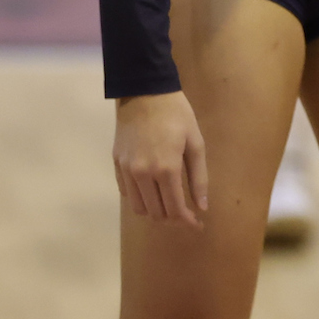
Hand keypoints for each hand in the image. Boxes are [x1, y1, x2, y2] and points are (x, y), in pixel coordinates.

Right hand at [114, 92, 208, 227]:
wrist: (144, 93)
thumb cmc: (177, 116)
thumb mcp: (195, 143)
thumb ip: (199, 178)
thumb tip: (202, 207)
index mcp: (166, 169)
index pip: (175, 208)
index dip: (187, 221)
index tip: (198, 224)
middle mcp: (142, 174)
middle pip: (156, 213)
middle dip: (173, 219)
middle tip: (187, 216)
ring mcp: (126, 170)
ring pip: (139, 208)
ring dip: (155, 212)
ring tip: (171, 206)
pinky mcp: (116, 165)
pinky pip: (127, 193)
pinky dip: (141, 199)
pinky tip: (154, 192)